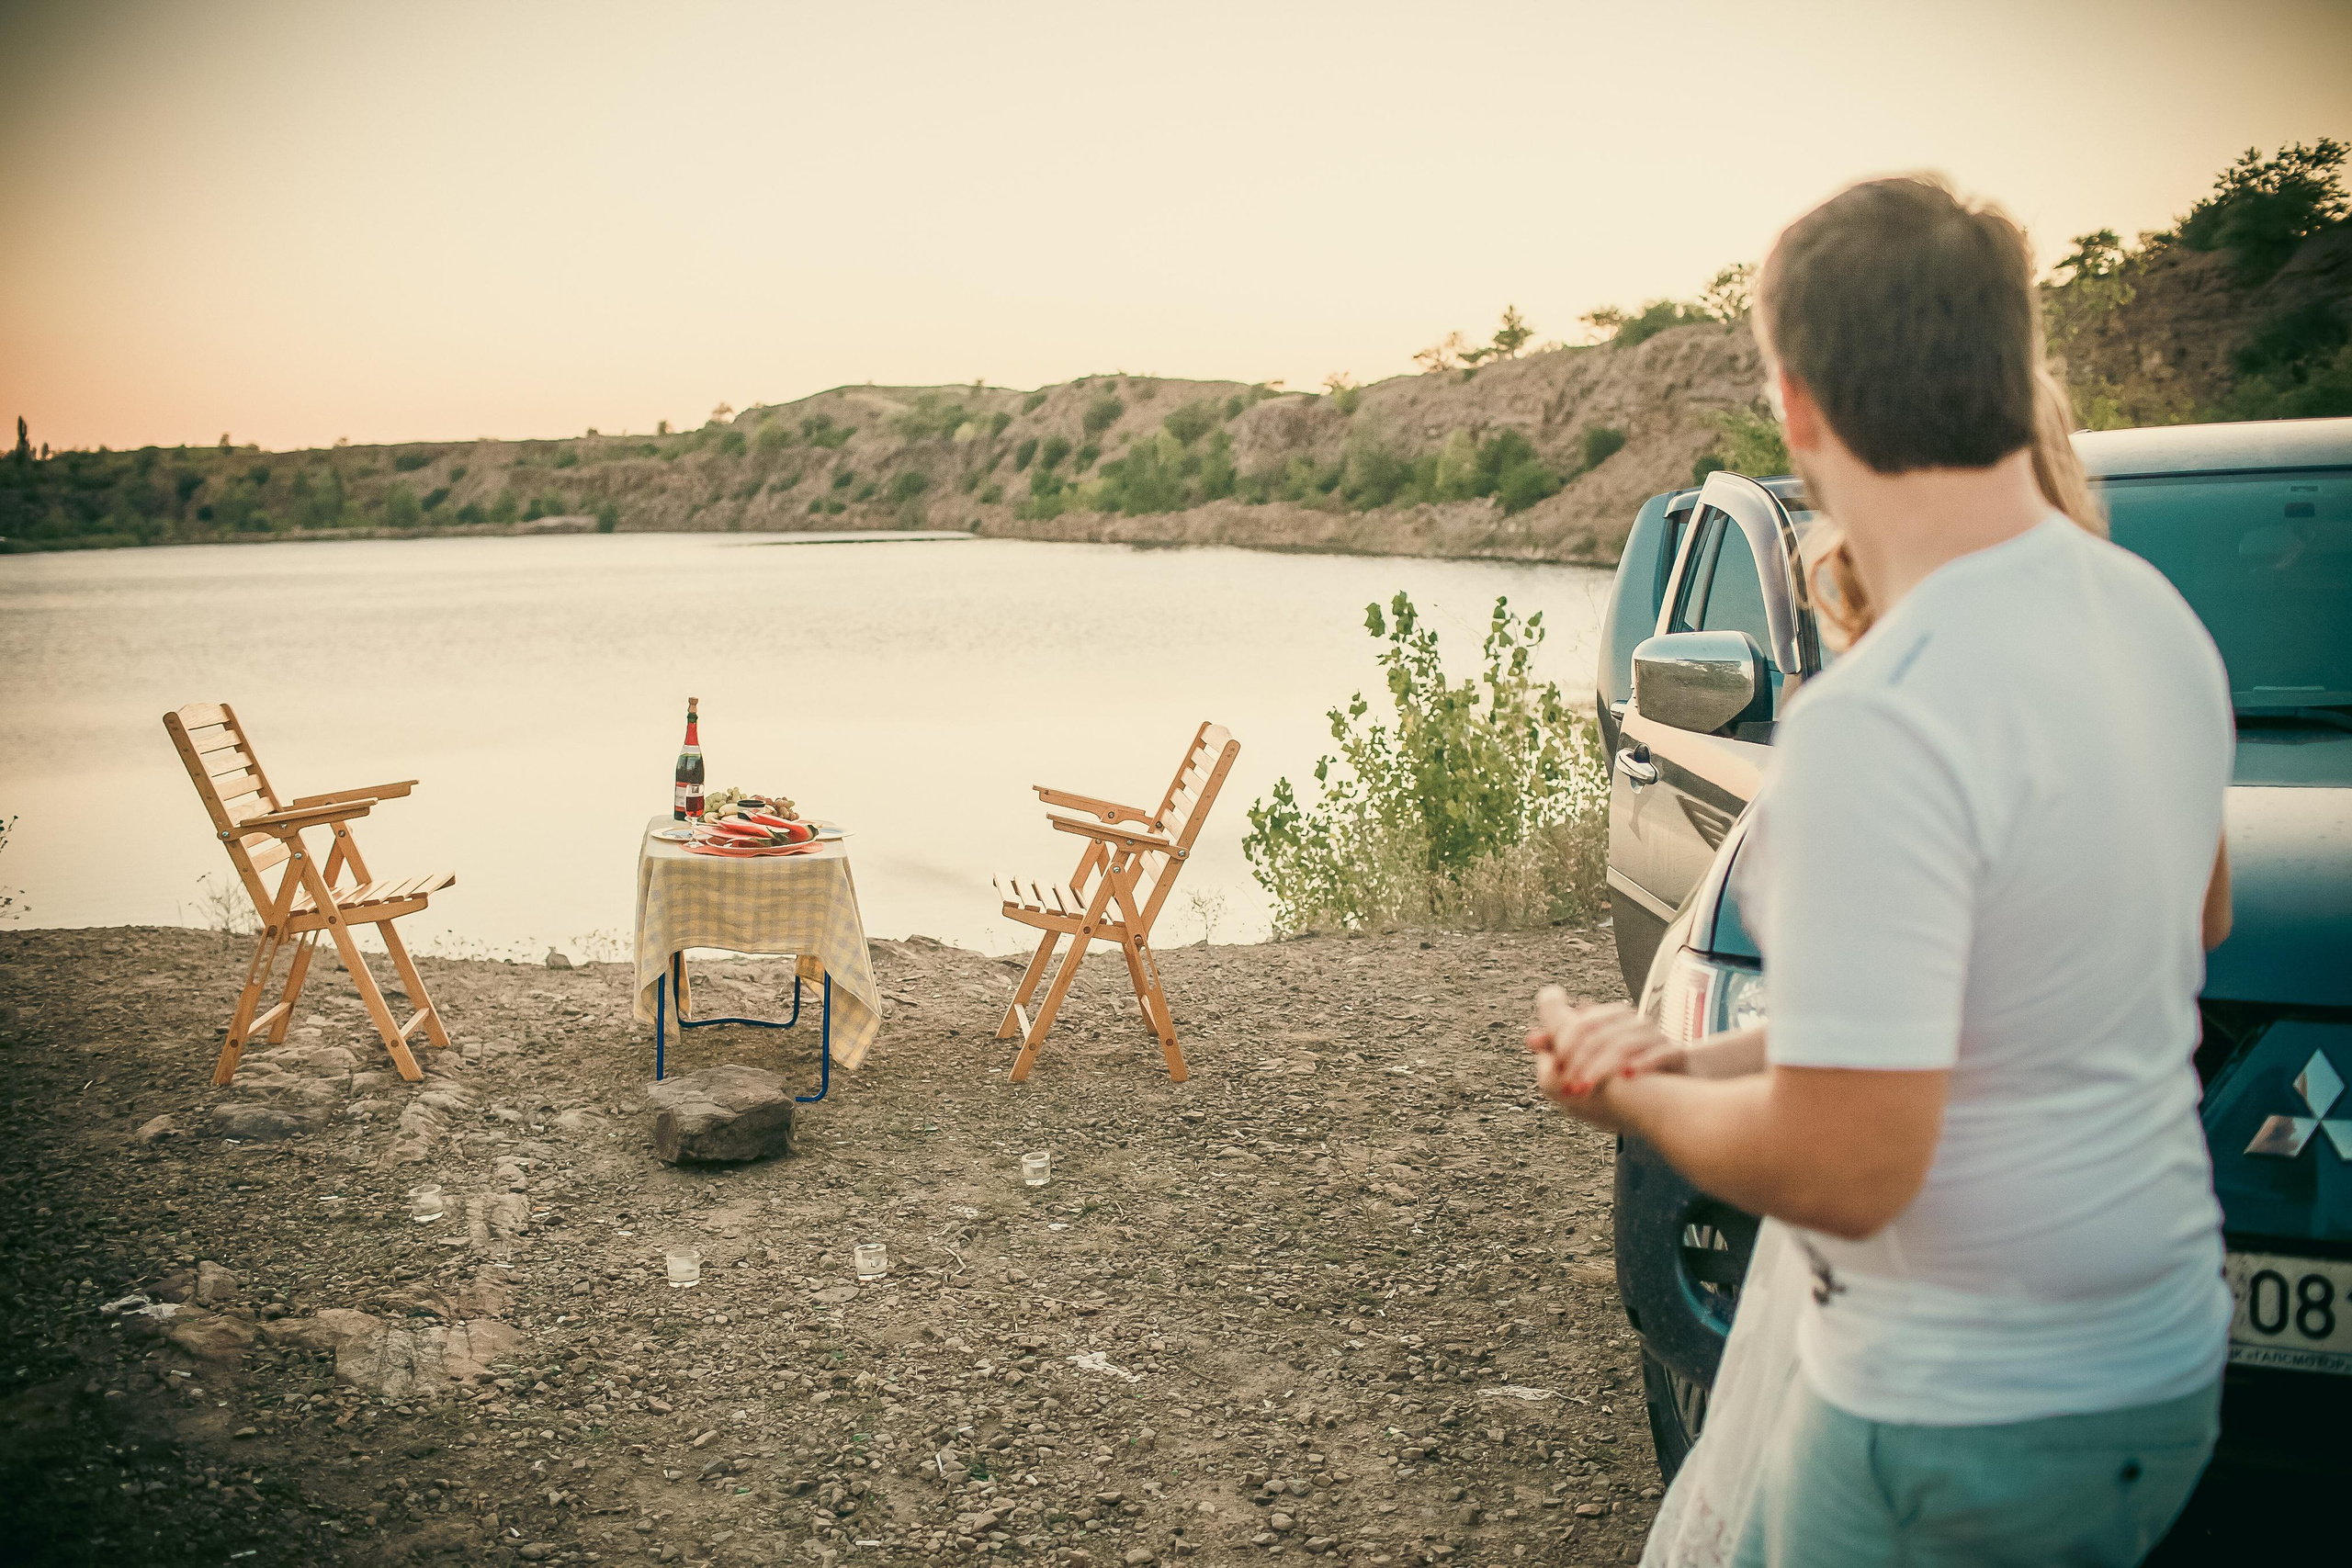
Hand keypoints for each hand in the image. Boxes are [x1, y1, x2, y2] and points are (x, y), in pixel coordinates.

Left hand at [1526, 988, 1683, 1101]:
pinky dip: (1643, 1063)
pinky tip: (1626, 1077)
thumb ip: (1561, 1047)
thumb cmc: (1626, 1071)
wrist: (1679, 1083)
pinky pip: (1662, 1052)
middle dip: (1580, 1060)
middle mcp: (1633, 1023)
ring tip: (1586, 1088)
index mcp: (1611, 1019)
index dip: (1564, 1042)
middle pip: (1600, 1033)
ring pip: (1626, 1043)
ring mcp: (1655, 1037)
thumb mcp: (1591, 1060)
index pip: (1581, 1023)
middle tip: (1569, 1087)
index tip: (1555, 1067)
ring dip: (1602, 1067)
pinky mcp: (1676, 1054)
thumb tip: (1530, 1039)